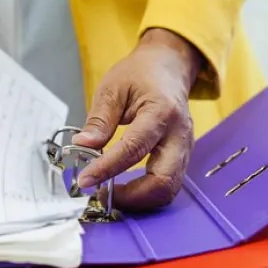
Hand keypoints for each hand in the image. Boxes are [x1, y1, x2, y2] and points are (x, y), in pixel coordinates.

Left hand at [73, 28, 202, 210]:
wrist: (169, 67)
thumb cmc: (142, 74)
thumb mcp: (113, 87)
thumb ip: (99, 119)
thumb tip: (83, 146)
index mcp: (162, 112)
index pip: (133, 149)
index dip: (107, 169)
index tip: (85, 180)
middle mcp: (180, 135)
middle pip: (162, 181)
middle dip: (131, 197)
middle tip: (101, 195)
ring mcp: (185, 149)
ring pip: (168, 189)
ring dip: (139, 200)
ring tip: (110, 193)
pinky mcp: (182, 157)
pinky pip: (167, 184)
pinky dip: (146, 193)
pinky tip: (124, 188)